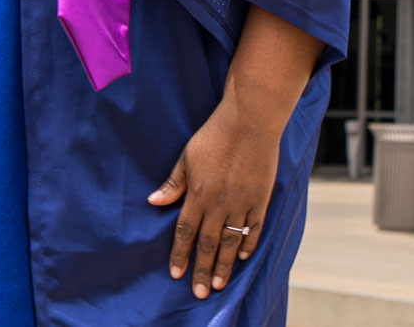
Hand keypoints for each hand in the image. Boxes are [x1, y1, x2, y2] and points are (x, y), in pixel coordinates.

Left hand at [148, 96, 280, 299]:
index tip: (176, 274)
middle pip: (207, 244)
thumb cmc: (216, 134)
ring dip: (223, 265)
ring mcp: (242, 203)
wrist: (251, 120)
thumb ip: (174, 182)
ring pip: (230, 242)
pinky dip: (248, 244)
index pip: (186, 232)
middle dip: (201, 270)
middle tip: (198, 293)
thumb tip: (153, 201)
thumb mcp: (188, 155)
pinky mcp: (260, 198)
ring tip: (218, 284)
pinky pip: (253, 228)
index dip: (180, 255)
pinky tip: (243, 256)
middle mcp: (219, 203)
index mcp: (198, 194)